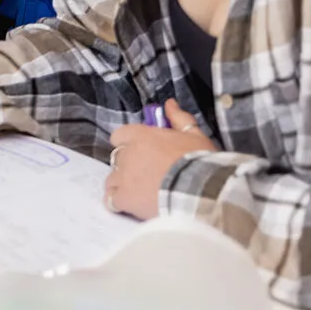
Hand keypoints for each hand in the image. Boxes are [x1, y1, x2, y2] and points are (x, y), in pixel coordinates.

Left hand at [104, 100, 217, 218]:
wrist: (199, 190)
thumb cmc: (199, 161)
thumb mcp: (194, 136)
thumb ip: (179, 118)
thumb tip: (170, 104)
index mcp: (141, 136)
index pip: (120, 135)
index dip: (128, 144)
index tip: (141, 152)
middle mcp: (127, 154)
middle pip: (118, 159)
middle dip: (130, 166)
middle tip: (148, 175)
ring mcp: (123, 177)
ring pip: (112, 179)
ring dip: (122, 185)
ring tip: (142, 193)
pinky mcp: (124, 198)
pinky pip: (111, 200)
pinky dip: (118, 202)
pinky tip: (131, 205)